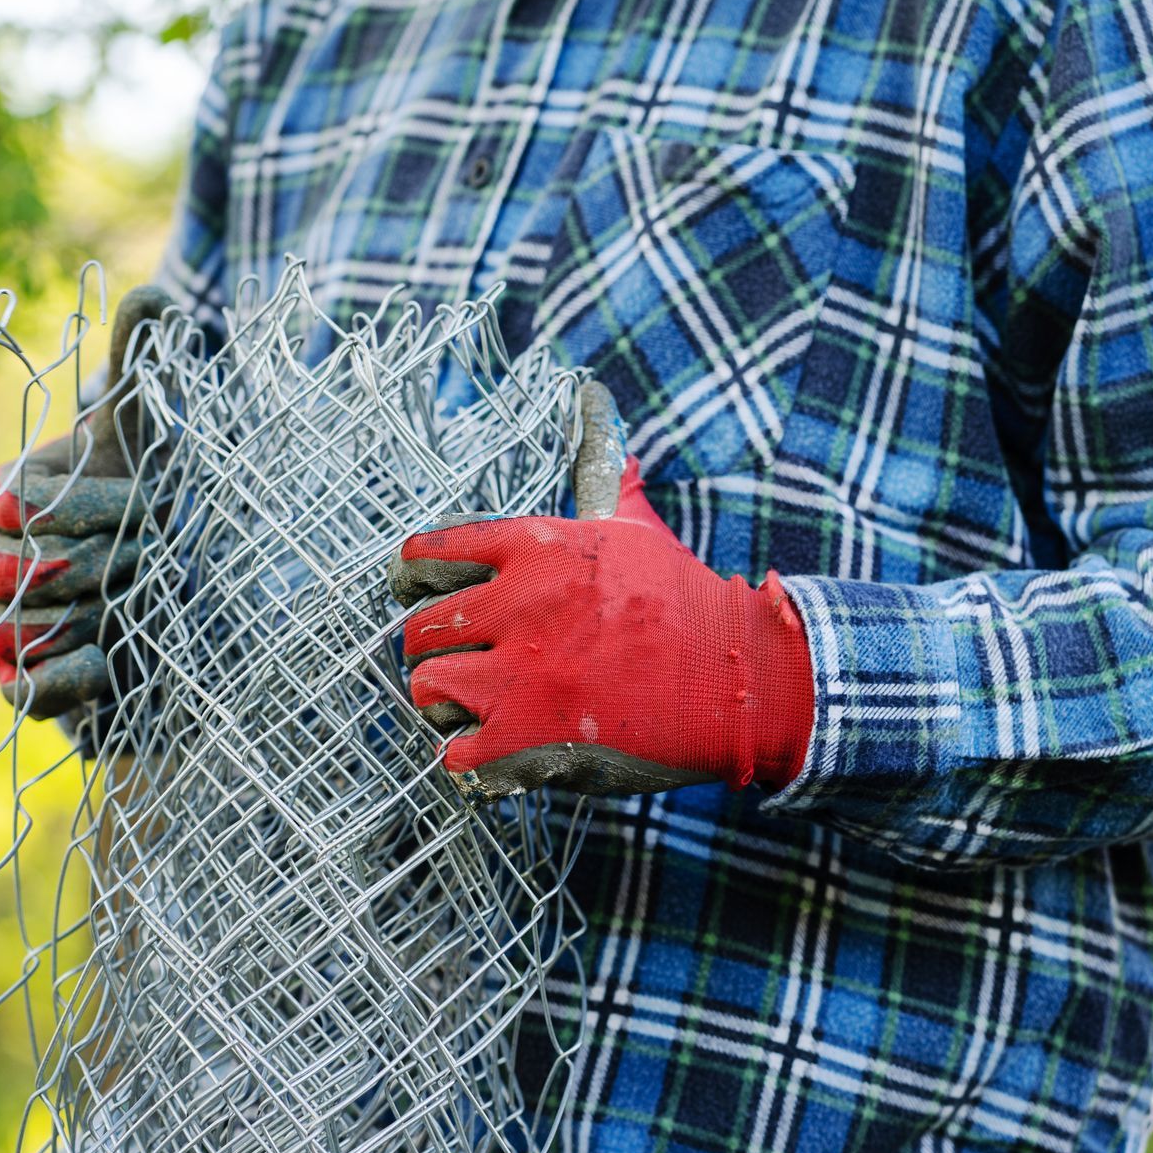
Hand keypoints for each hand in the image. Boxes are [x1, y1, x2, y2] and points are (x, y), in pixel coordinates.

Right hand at [0, 286, 167, 717]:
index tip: (154, 503)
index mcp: (2, 499)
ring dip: (107, 616)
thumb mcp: (141, 435)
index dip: (99, 507)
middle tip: (156, 559)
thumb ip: (139, 367)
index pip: (30, 506)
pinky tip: (114, 660)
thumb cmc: (141, 501)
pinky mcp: (24, 688)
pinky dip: (77, 678)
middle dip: (115, 563)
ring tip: (140, 603)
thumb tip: (156, 293)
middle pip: (38, 570)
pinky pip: (31, 692)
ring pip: (37, 629)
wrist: (161, 592)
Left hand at [387, 382, 814, 799]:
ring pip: (426, 688)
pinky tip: (496, 748)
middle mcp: (519, 605)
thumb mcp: (630, 524)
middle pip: (418, 628)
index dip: (415, 579)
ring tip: (477, 708)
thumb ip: (598, 464)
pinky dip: (468, 758)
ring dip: (444, 704)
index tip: (425, 594)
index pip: (426, 553)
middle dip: (432, 649)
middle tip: (462, 661)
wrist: (738, 675)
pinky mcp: (531, 736)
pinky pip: (454, 753)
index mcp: (534, 549)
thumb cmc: (683, 600)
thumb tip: (592, 394)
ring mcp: (522, 674)